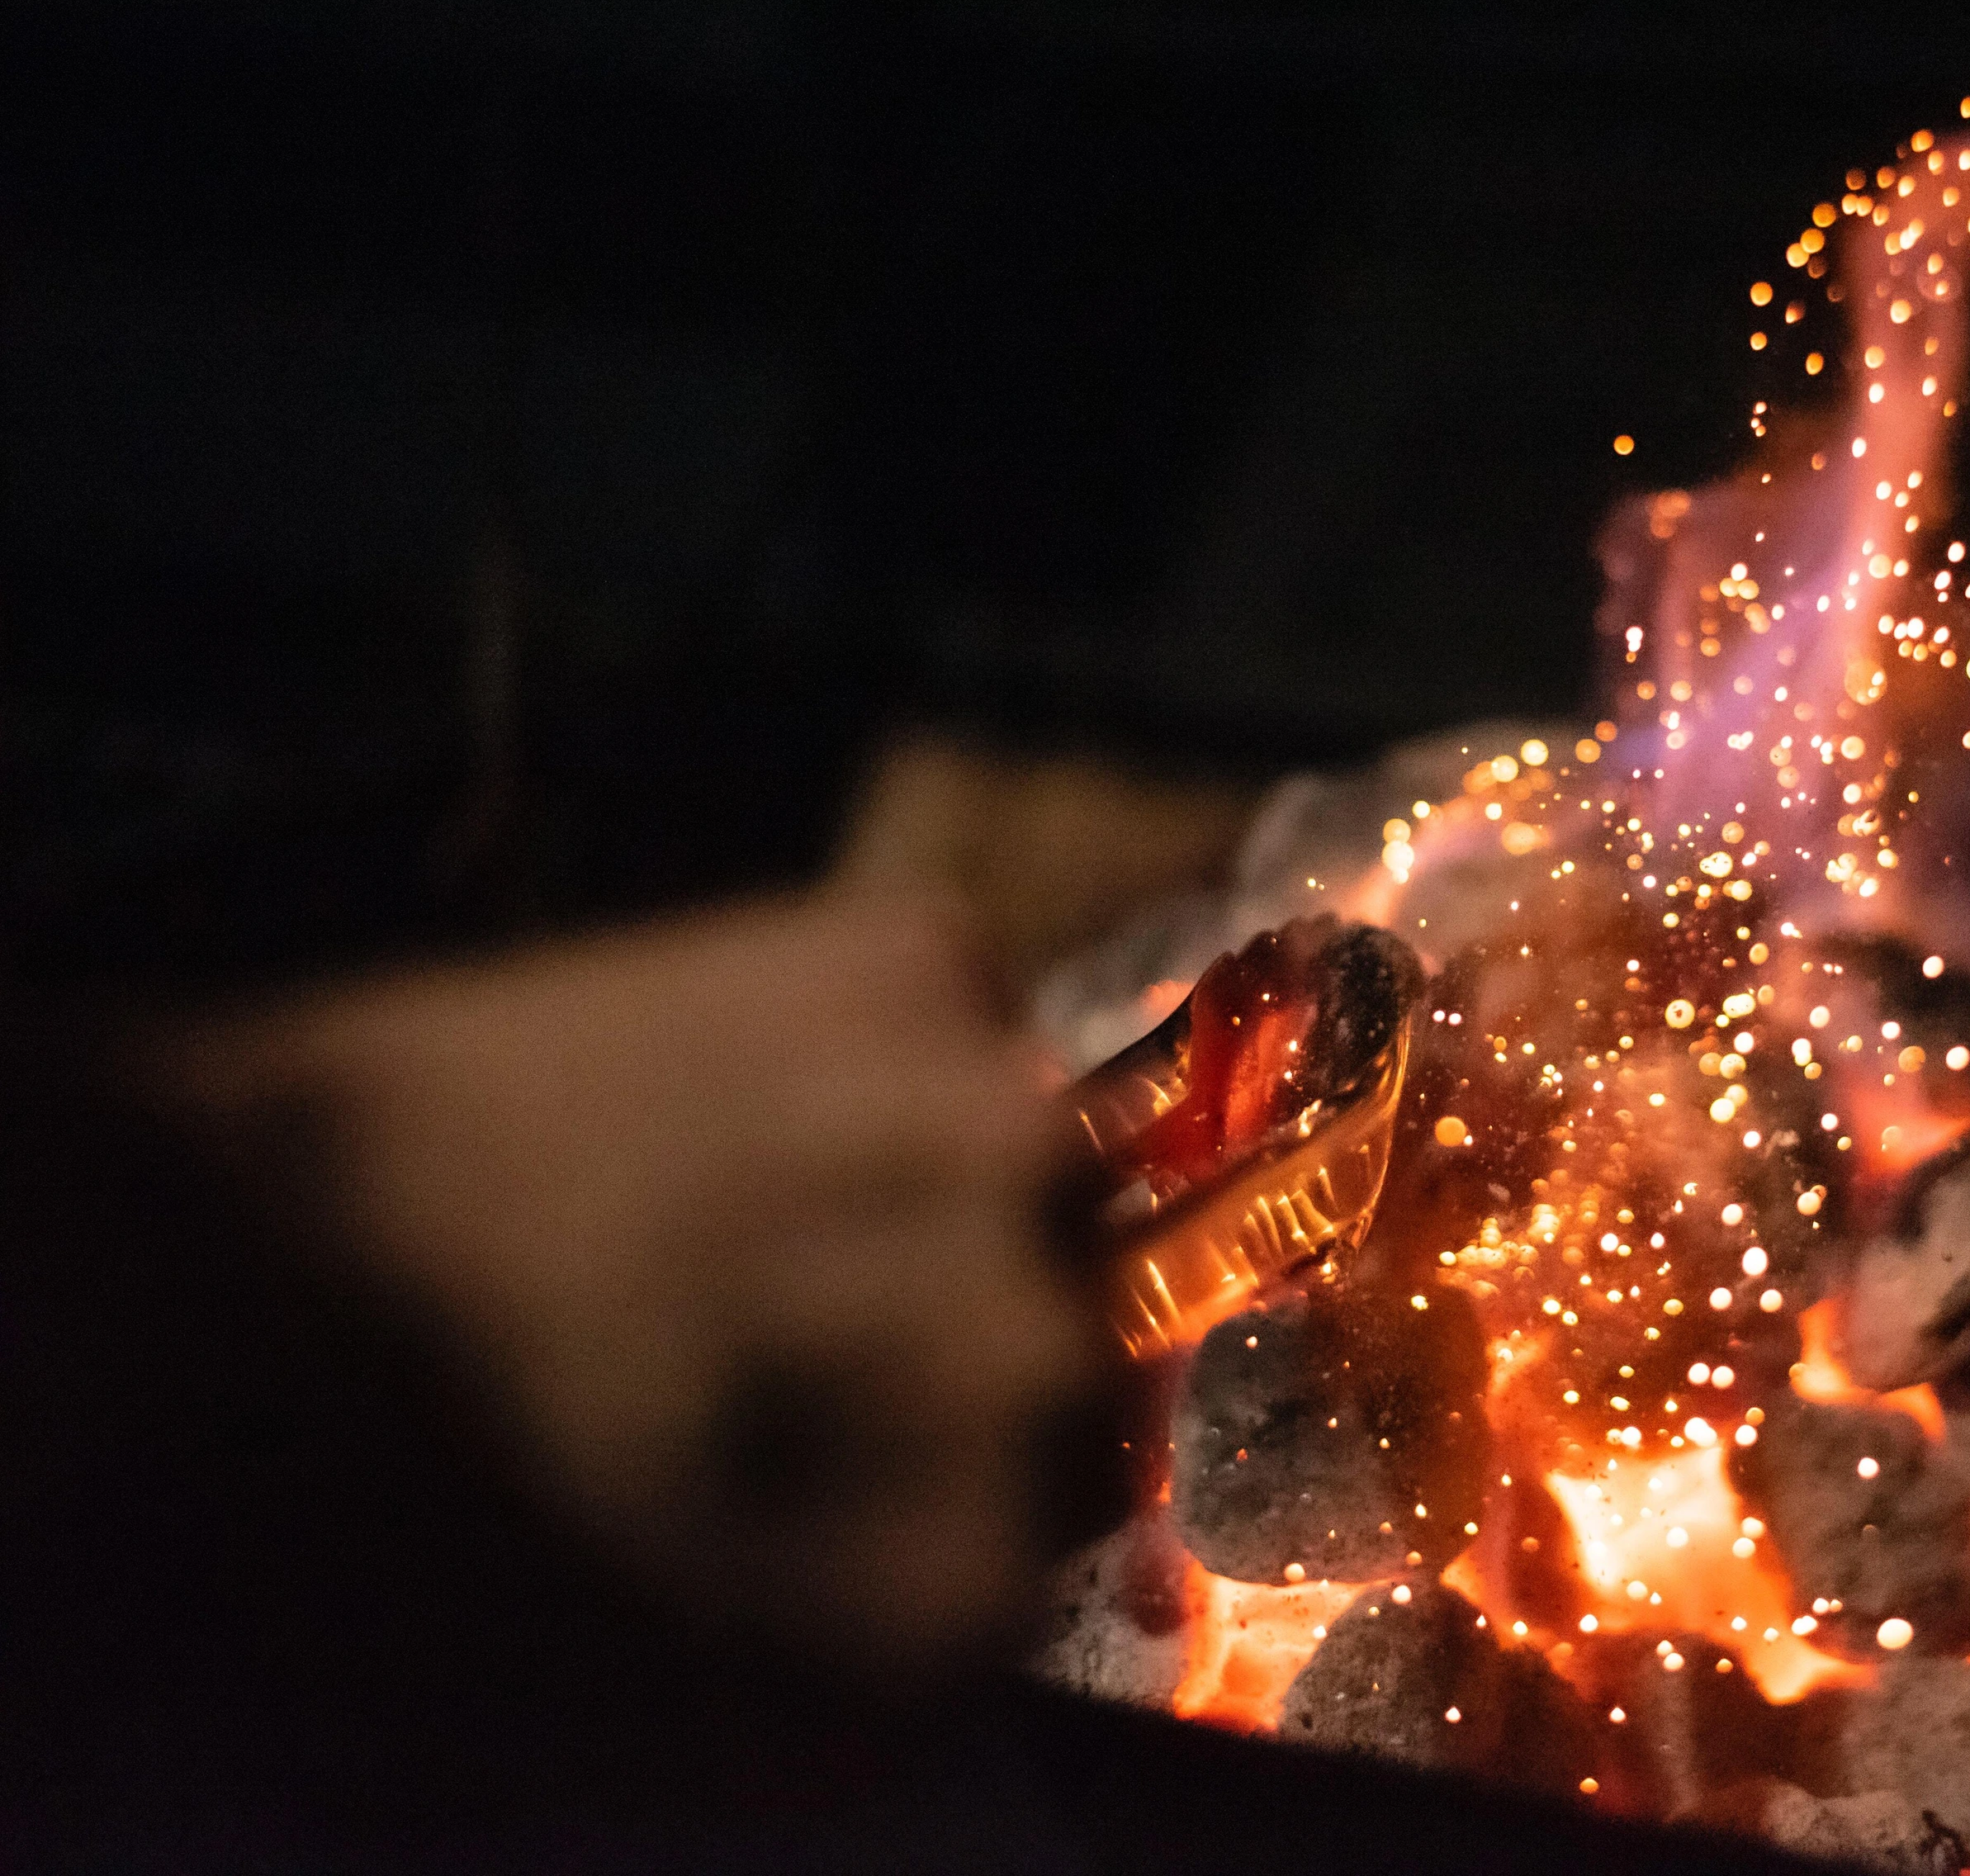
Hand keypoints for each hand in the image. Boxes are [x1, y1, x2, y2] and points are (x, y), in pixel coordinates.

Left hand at [178, 888, 1127, 1681]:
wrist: (192, 1267)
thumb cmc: (380, 1533)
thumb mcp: (661, 1716)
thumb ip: (882, 1646)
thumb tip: (995, 1556)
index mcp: (972, 1589)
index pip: (1070, 1531)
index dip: (952, 1493)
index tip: (845, 1471)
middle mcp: (1034, 1360)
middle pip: (1073, 1355)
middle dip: (952, 1345)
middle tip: (776, 1340)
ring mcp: (991, 1139)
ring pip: (1032, 1166)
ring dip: (928, 1183)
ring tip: (739, 1199)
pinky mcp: (913, 958)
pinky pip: (953, 1009)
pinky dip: (862, 1037)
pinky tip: (715, 1080)